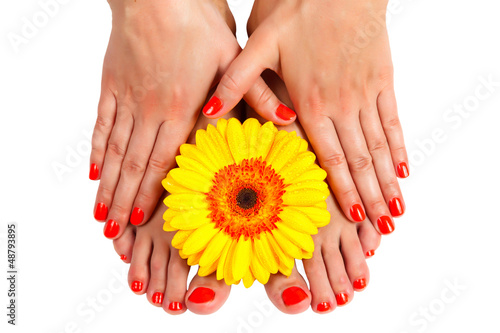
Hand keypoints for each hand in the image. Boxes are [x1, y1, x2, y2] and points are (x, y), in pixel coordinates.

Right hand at [90, 0, 290, 238]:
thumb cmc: (199, 22)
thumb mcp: (235, 56)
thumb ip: (258, 94)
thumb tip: (288, 121)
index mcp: (181, 107)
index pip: (164, 162)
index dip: (152, 196)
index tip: (140, 223)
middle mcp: (150, 109)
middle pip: (135, 166)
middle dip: (125, 203)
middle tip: (115, 234)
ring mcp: (127, 98)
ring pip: (114, 152)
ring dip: (108, 187)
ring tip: (100, 215)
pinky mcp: (111, 85)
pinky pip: (101, 125)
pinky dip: (96, 151)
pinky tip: (92, 174)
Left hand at [203, 0, 407, 232]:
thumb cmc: (298, 9)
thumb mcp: (258, 43)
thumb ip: (236, 81)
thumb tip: (209, 112)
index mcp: (310, 102)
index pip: (329, 157)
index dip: (341, 191)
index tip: (353, 219)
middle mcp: (342, 105)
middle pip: (359, 161)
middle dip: (369, 197)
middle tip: (380, 230)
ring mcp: (365, 94)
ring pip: (379, 147)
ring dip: (387, 182)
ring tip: (395, 211)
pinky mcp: (382, 80)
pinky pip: (393, 121)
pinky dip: (399, 148)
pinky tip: (405, 170)